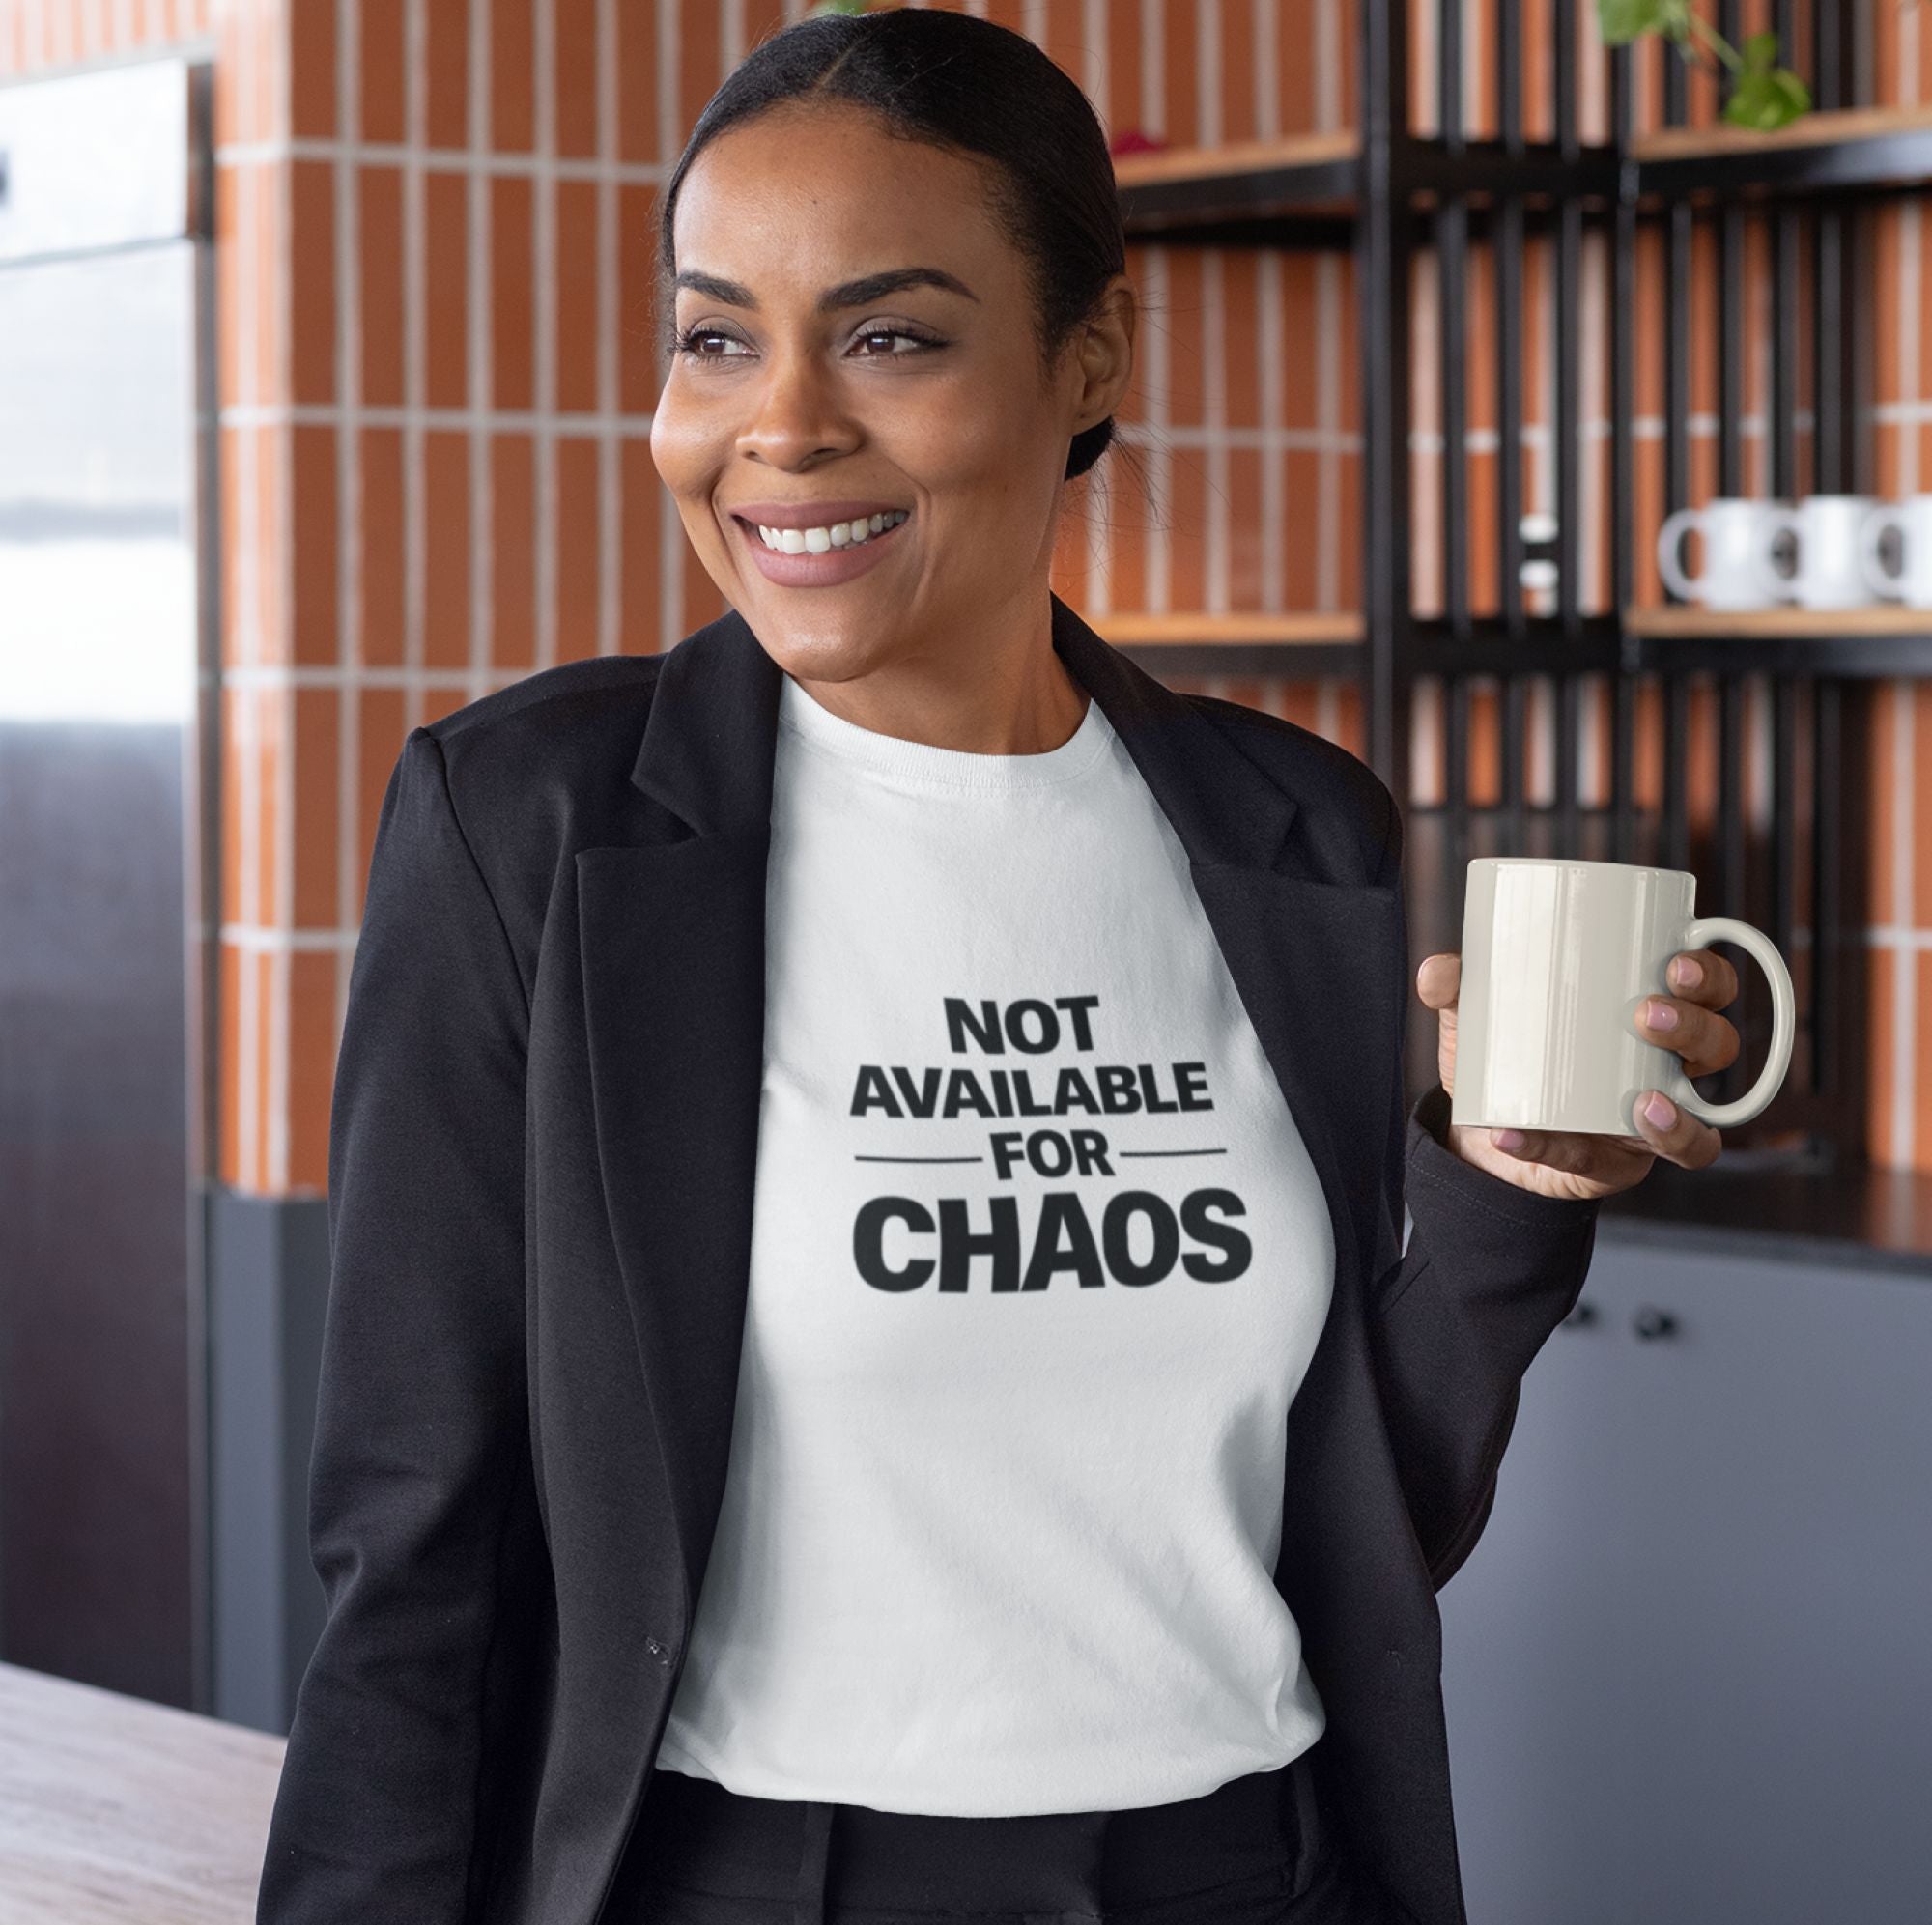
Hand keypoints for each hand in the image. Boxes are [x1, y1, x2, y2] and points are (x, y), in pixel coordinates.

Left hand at [1414, 948, 1735, 1200]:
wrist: (1481, 1133)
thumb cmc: (1506, 1058)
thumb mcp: (1478, 1017)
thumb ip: (1456, 989)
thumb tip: (1437, 971)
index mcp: (1646, 1012)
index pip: (1708, 987)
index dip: (1709, 975)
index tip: (1678, 964)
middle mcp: (1666, 1066)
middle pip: (1718, 1044)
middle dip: (1694, 1027)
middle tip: (1647, 1014)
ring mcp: (1651, 1119)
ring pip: (1698, 1119)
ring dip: (1677, 1111)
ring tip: (1639, 1101)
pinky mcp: (1615, 1164)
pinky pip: (1610, 1168)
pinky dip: (1562, 1152)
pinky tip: (1521, 1135)